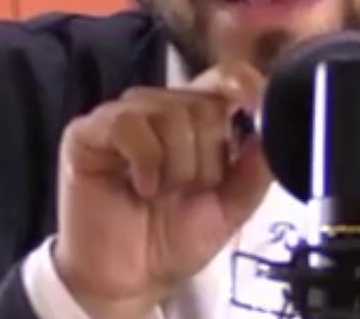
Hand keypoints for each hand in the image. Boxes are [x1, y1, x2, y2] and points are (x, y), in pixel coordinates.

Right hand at [52, 64, 270, 318]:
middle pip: (202, 102)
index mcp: (193, 119)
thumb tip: (272, 128)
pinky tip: (142, 187)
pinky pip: (129, 124)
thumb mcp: (230, 208)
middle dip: (207, 157)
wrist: (129, 280)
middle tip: (188, 191)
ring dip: (176, 165)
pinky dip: (145, 160)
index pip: (223, 78)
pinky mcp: (87, 131)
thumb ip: (255, 169)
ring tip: (162, 193)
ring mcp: (121, 116)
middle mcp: (157, 109)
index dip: (242, 83)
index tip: (254, 103)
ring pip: (168, 112)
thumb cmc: (172, 240)